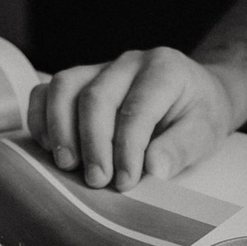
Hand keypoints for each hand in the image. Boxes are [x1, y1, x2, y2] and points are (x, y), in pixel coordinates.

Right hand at [27, 48, 238, 189]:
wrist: (195, 94)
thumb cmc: (198, 114)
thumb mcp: (205, 132)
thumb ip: (180, 148)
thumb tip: (153, 168)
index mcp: (164, 69)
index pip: (136, 108)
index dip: (127, 148)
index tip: (125, 183)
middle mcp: (129, 62)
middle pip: (96, 97)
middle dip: (93, 143)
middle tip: (96, 181)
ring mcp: (100, 68)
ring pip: (64, 86)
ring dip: (60, 129)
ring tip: (67, 165)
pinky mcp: (80, 81)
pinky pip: (48, 90)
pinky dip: (41, 118)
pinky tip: (49, 148)